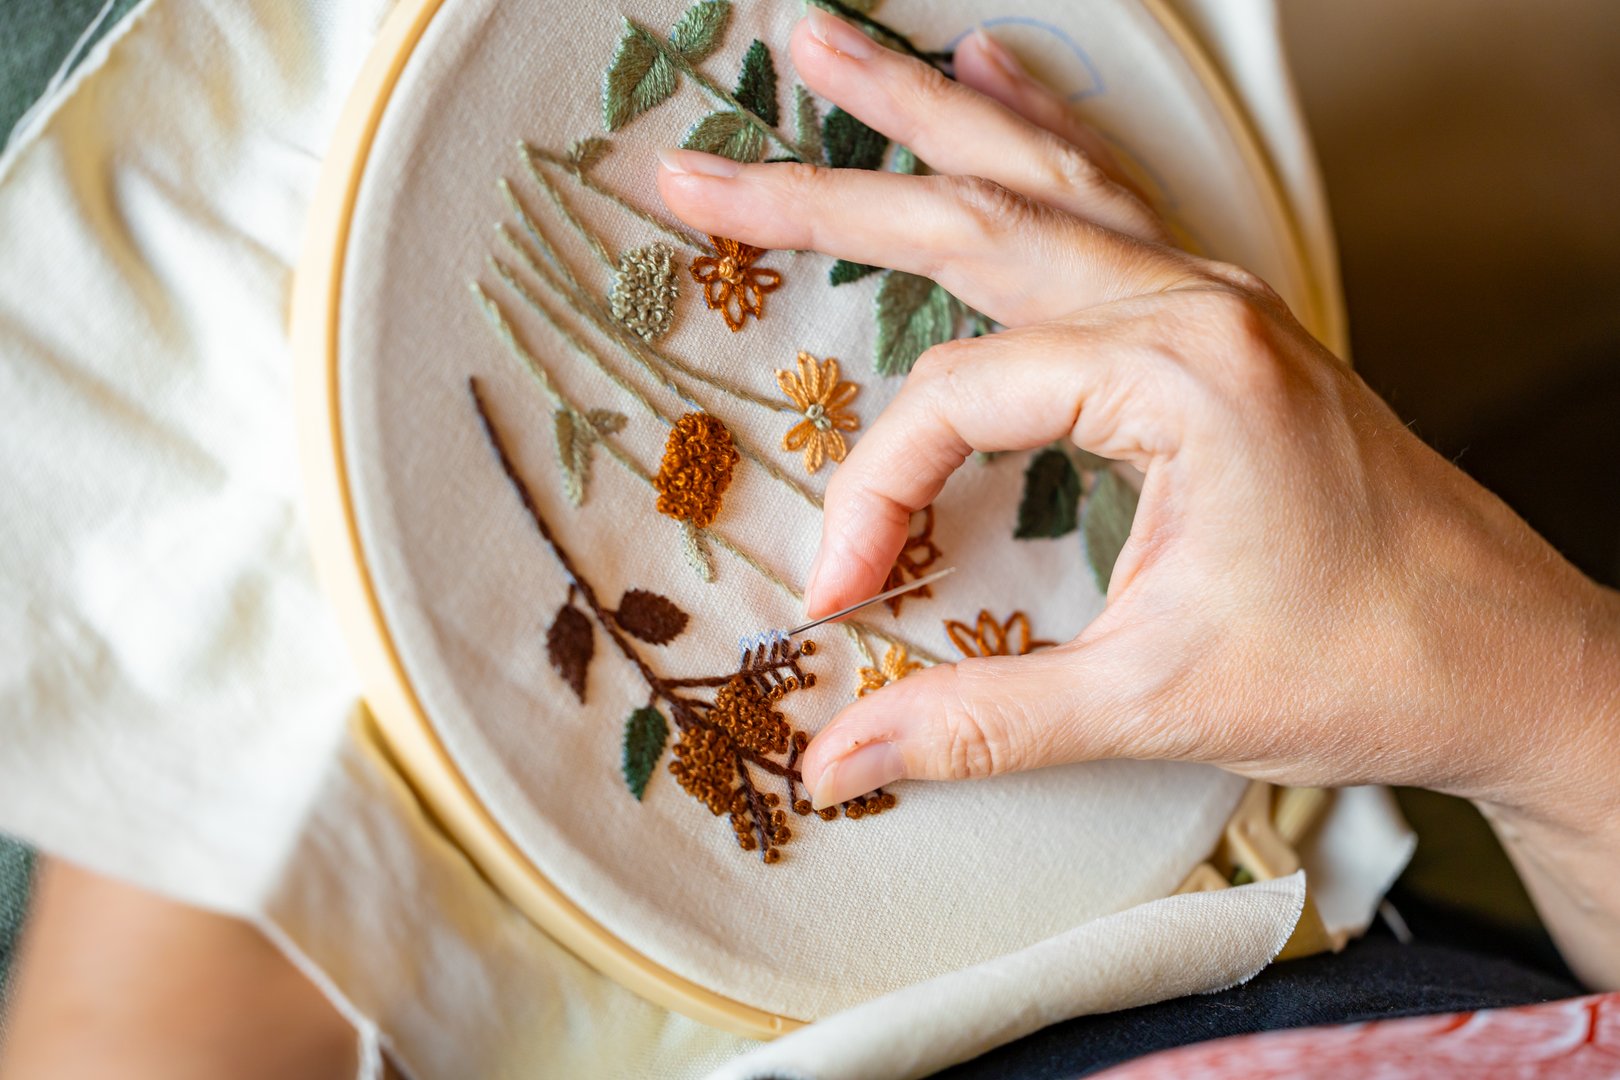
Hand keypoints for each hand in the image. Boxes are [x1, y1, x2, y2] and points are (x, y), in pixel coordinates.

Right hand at [657, 9, 1619, 930]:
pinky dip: (1034, 130)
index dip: (879, 495)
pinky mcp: (1221, 317)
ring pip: (1037, 173)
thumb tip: (839, 756)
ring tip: (819, 48)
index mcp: (1178, 373)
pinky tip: (989, 75)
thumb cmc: (1365, 666)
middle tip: (696, 163)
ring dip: (920, 113)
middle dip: (820, 186)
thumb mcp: (1155, 702)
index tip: (844, 591)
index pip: (960, 401)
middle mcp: (1191, 303)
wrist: (1512, 657)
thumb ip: (981, 721)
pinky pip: (1106, 192)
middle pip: (971, 216)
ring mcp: (1211, 295)